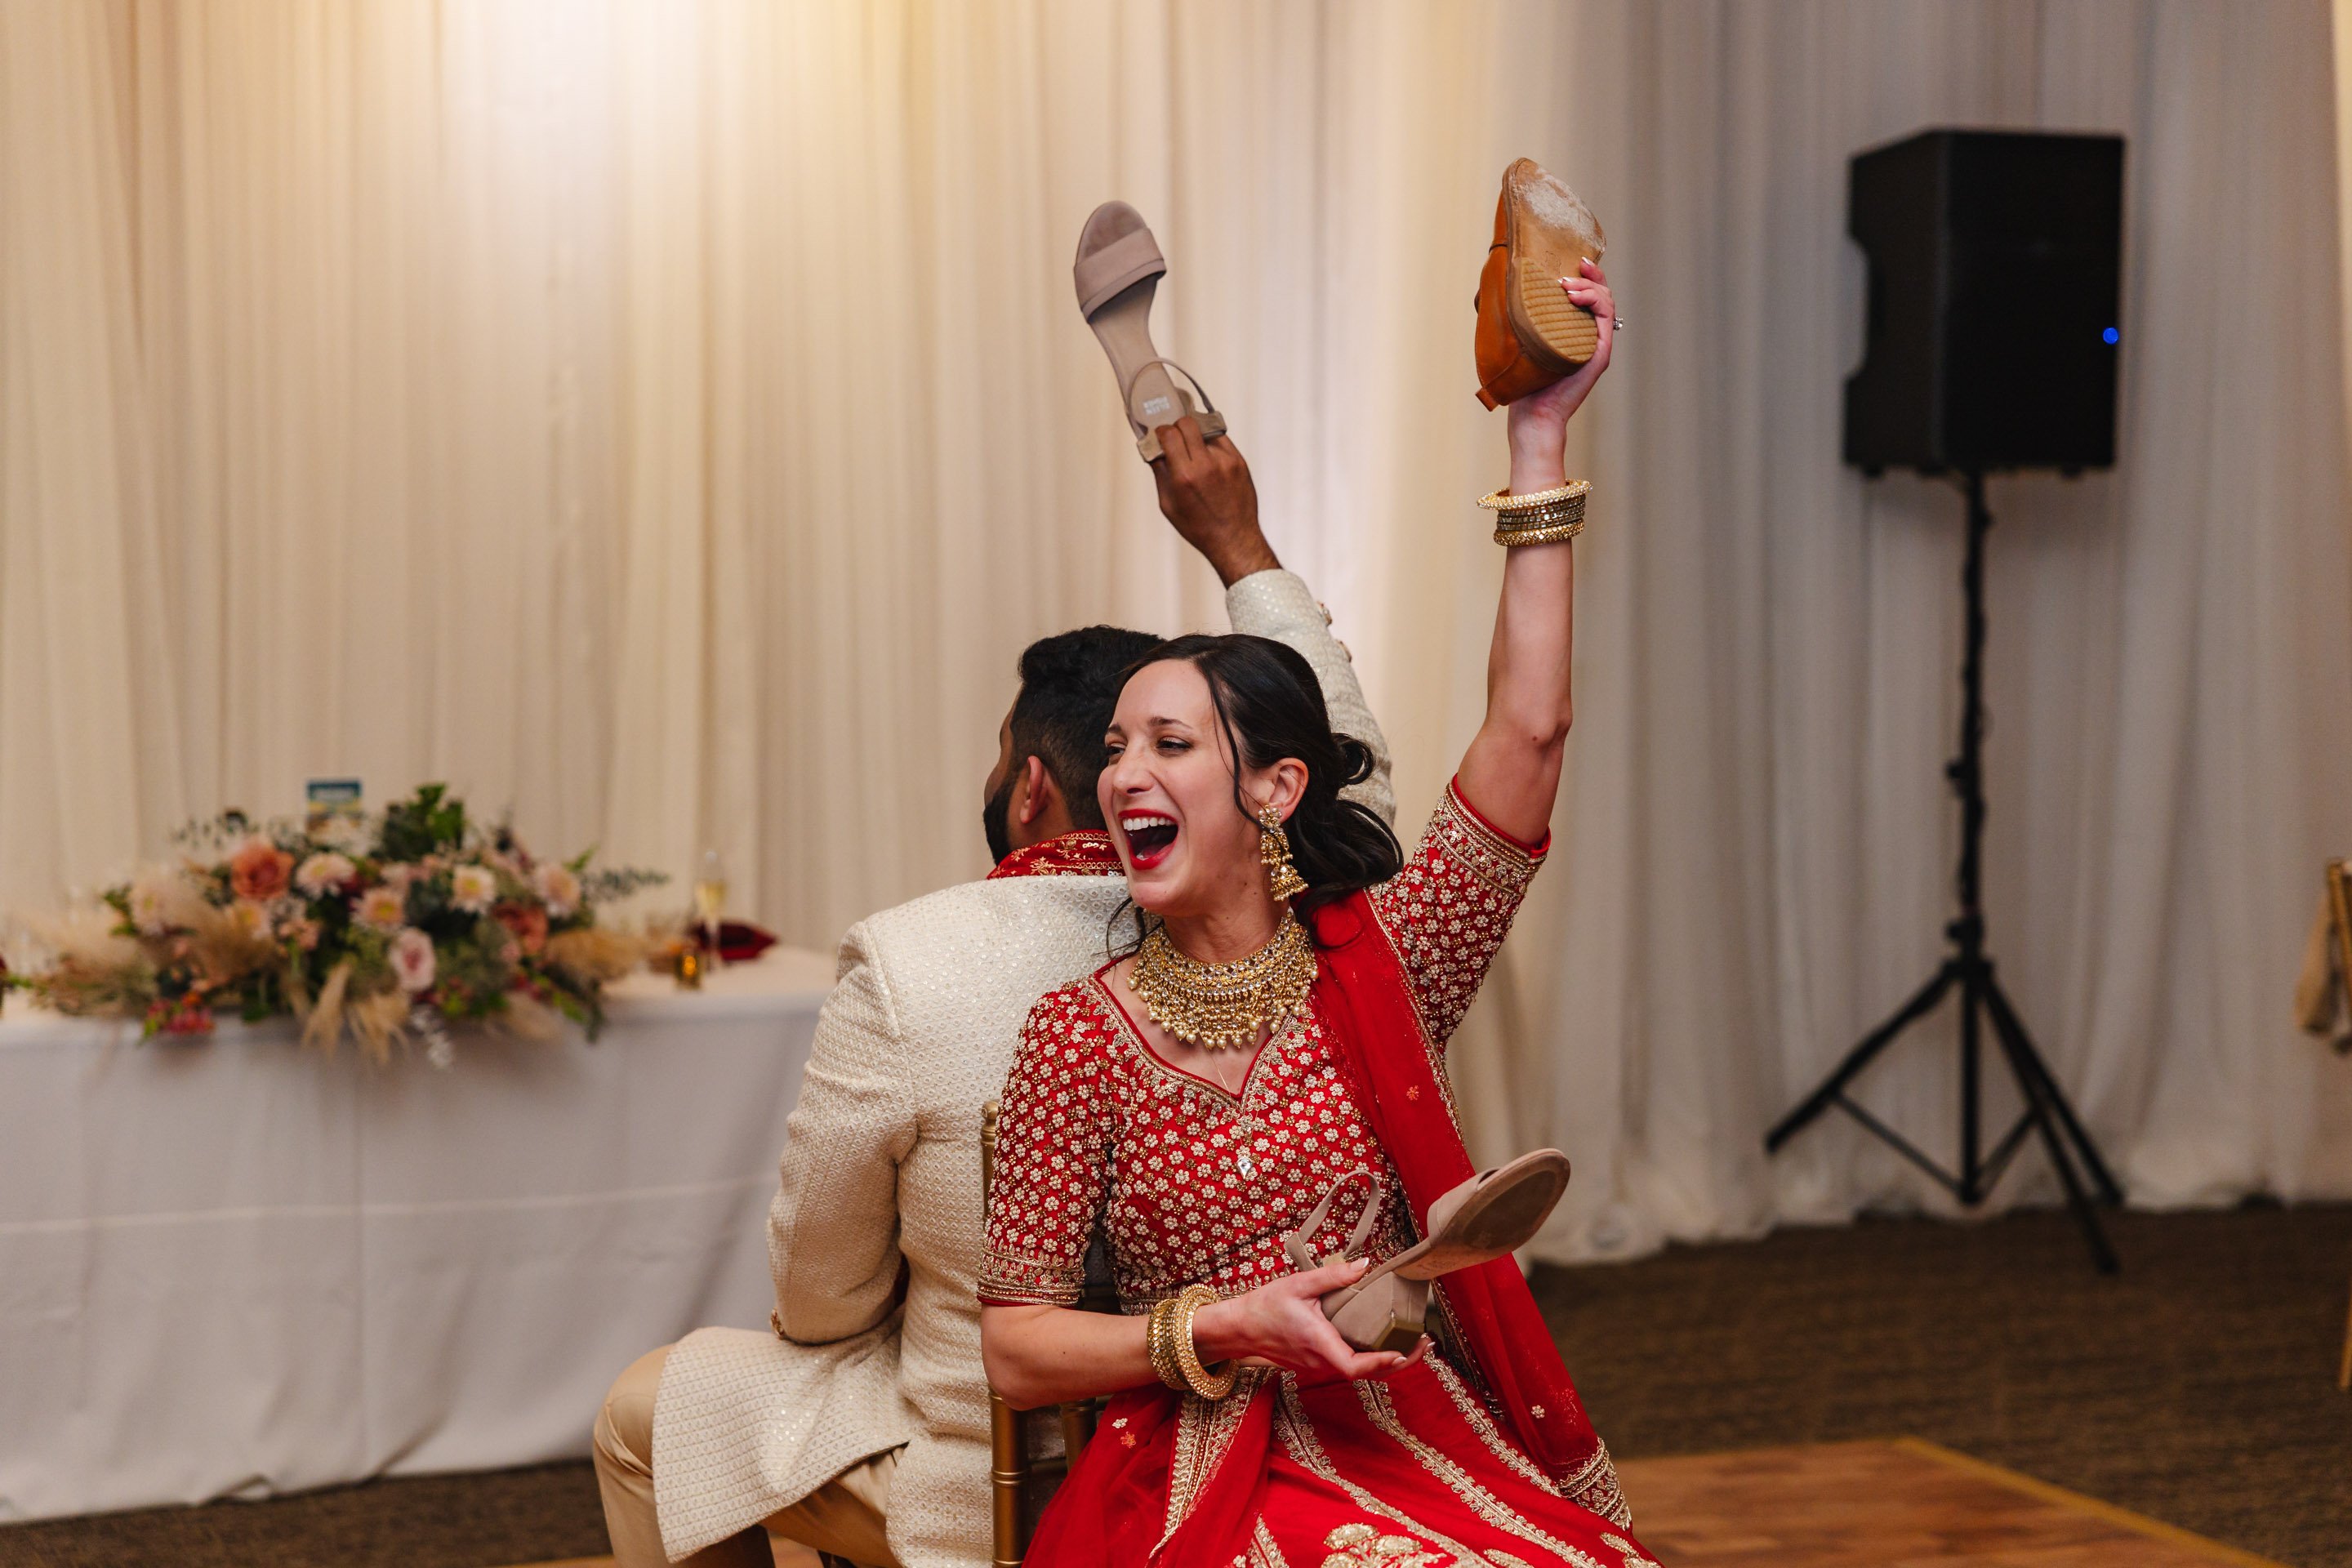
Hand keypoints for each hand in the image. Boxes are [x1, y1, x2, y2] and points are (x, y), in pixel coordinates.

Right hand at [1150, 416, 1279, 586]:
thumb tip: (1152, 448)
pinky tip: (1209, 459)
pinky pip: (1221, 440)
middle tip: (1176, 438)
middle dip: (1177, 427)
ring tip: (1195, 455)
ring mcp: (1225, 461)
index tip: (1160, 436)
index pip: (1169, 433)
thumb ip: (1160, 473)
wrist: (1234, 539)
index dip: (1161, 431)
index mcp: (1184, 476)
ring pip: (1205, 430)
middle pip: (1187, 423)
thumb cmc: (1198, 527)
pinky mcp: (1239, 461)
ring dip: (1196, 438)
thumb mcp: (1168, 504)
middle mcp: (1205, 465)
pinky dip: (1211, 445)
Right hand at [1190, 1256, 1426, 1380]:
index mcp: (1318, 1344)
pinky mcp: (1316, 1363)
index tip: (1402, 1352)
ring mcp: (1319, 1366)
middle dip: (1400, 1362)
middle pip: (1367, 1374)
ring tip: (1414, 1343)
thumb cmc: (1266, 1305)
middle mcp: (1321, 1361)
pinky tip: (1385, 1343)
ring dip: (1389, 1361)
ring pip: (1360, 1371)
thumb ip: (1334, 1276)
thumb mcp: (1299, 1284)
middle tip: (1426, 1344)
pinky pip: (1349, 1366)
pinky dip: (1372, 1359)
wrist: (1239, 1327)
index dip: (1380, 1363)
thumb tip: (1366, 1265)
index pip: (1354, 1367)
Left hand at [1506, 258, 1614, 492]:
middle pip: (1601, 294)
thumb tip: (1490, 289)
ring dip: (1589, 287)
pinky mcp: (1599, 353)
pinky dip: (1594, 302)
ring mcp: (1596, 343)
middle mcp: (1588, 335)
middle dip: (1590, 275)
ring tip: (1567, 286)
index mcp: (1573, 330)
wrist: (1532, 414)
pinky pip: (1605, 319)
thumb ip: (1516, 317)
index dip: (1586, 275)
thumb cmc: (1523, 382)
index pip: (1587, 295)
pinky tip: (1575, 297)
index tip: (1575, 259)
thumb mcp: (1518, 340)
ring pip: (1605, 302)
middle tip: (1572, 268)